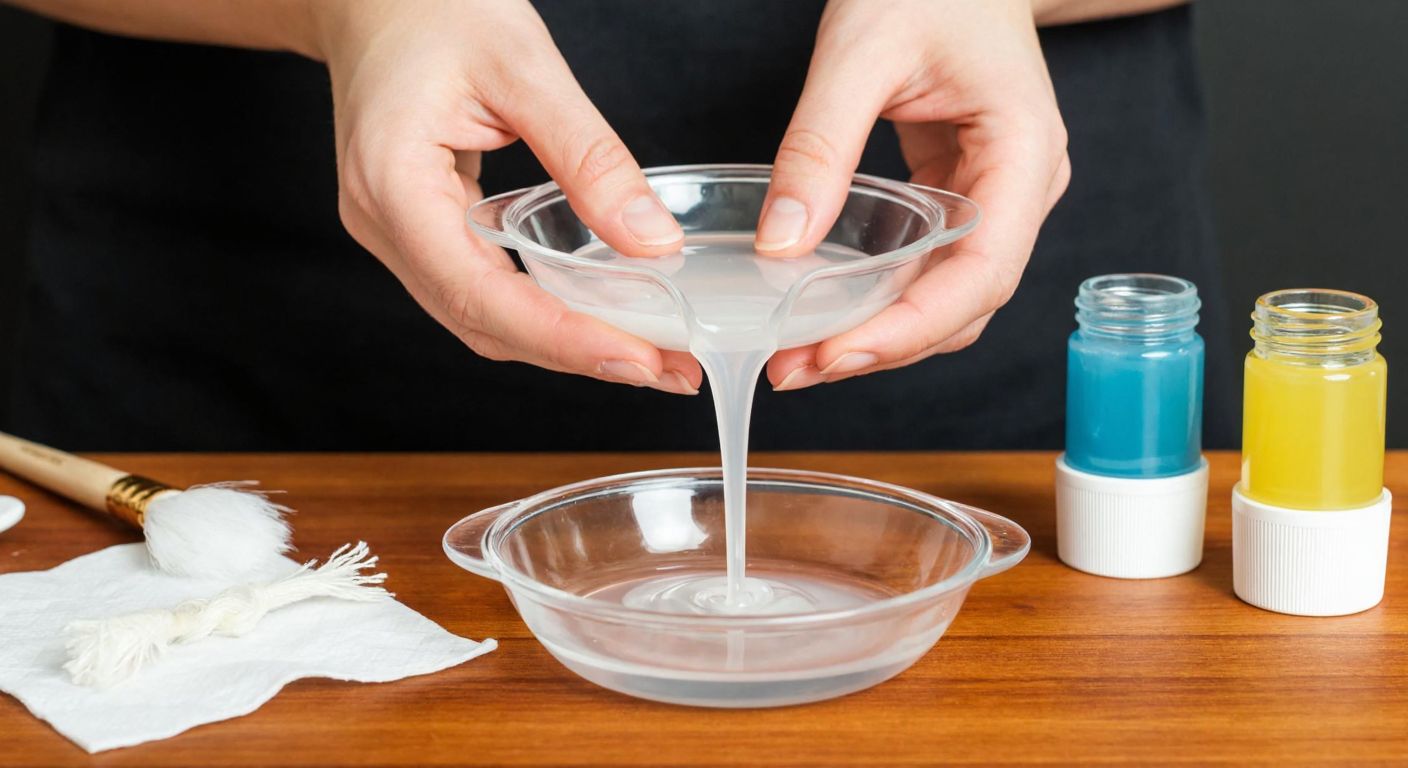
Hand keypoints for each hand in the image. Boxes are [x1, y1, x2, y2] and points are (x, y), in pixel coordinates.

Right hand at [309, 0, 699, 394]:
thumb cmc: (435, 8)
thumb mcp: (524, 67)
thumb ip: (588, 156)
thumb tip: (652, 242)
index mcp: (393, 186)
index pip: (482, 295)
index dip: (564, 338)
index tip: (639, 360)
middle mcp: (382, 225)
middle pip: (484, 324)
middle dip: (578, 354)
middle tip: (669, 370)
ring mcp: (394, 234)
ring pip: (482, 319)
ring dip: (565, 343)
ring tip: (649, 353)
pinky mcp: (417, 229)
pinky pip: (480, 289)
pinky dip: (542, 311)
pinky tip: (599, 313)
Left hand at [759, 0, 1069, 390]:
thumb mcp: (861, 48)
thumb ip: (820, 145)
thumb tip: (780, 245)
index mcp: (1025, 152)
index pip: (983, 272)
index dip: (911, 327)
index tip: (838, 354)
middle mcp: (1022, 189)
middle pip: (965, 303)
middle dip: (883, 346)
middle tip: (796, 370)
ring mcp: (996, 197)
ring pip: (947, 298)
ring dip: (878, 335)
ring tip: (800, 357)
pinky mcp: (959, 196)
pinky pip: (927, 268)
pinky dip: (879, 300)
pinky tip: (824, 314)